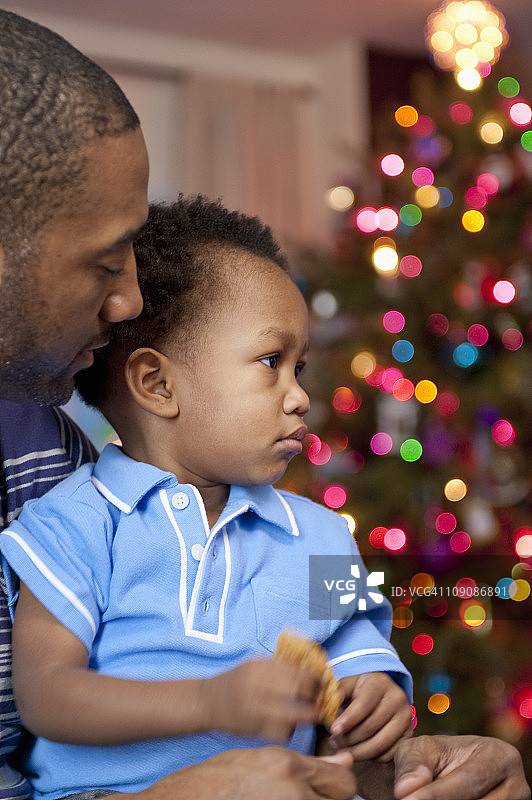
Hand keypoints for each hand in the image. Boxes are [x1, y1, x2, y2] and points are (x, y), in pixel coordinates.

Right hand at [123, 746, 356, 799]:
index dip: (338, 788)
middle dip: (328, 799)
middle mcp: (292, 793)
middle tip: (308, 795)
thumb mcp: (264, 760)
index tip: (328, 790)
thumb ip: (308, 765)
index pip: (344, 784)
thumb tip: (345, 762)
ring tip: (285, 799)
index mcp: (288, 767)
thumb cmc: (222, 780)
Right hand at [203, 659, 323, 740]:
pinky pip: (283, 733)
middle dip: (315, 695)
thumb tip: (311, 662)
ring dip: (307, 715)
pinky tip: (290, 723)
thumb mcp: (254, 663)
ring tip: (311, 712)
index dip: (315, 676)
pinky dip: (292, 729)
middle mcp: (257, 688)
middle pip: (298, 690)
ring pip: (294, 716)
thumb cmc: (235, 680)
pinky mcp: (255, 731)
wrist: (206, 701)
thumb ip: (279, 663)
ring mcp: (255, 711)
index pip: (296, 670)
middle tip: (321, 697)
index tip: (323, 679)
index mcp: (258, 668)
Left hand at [329, 672, 411, 760]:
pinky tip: (359, 751)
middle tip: (334, 742)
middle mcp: (397, 699)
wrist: (381, 693)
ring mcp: (406, 718)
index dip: (347, 720)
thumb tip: (321, 705)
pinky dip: (372, 757)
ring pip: (380, 744)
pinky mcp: (409, 735)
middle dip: (349, 739)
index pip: (363, 705)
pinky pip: (389, 754)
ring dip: (358, 752)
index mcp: (380, 684)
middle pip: (371, 727)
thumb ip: (336, 693)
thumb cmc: (359, 690)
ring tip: (343, 749)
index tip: (333, 730)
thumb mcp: (348, 685)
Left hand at [394, 734, 530, 799]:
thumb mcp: (419, 750)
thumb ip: (412, 765)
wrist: (448, 773)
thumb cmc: (434, 758)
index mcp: (500, 756)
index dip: (437, 794)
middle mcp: (516, 786)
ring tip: (425, 799)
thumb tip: (406, 789)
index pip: (469, 781)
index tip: (408, 799)